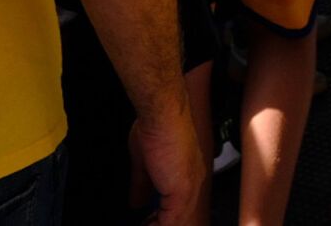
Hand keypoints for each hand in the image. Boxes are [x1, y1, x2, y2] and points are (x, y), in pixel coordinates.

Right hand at [132, 107, 206, 225]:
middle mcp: (193, 181)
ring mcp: (191, 187)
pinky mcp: (182, 190)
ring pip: (179, 219)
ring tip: (143, 225)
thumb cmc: (157, 127)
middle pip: (181, 214)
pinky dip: (157, 225)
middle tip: (145, 223)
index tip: (148, 219)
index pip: (178, 204)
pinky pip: (172, 220)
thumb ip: (142, 184)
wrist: (164, 115)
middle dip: (159, 221)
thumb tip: (137, 200)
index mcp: (188, 173)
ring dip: (157, 223)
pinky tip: (145, 225)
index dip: (161, 215)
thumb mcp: (144, 162)